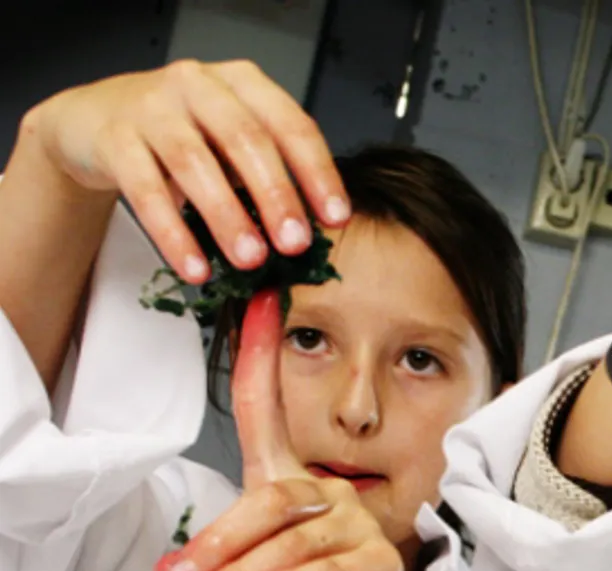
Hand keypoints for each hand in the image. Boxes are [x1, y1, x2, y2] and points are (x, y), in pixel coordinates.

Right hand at [29, 60, 348, 282]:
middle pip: (245, 139)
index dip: (317, 173)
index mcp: (242, 84)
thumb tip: (311, 233)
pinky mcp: (114, 137)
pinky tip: (194, 268)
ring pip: (194, 162)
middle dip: (276, 196)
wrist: (97, 120)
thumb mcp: (231, 145)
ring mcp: (152, 106)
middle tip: (296, 245)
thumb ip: (268, 175)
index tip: (336, 218)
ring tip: (250, 260)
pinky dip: (173, 234)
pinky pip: (145, 190)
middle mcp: (199, 85)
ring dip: (227, 217)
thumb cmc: (184, 135)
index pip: (291, 124)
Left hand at [154, 292, 425, 570]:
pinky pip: (331, 570)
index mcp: (291, 490)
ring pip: (293, 538)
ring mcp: (360, 528)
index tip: (260, 302)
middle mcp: (329, 497)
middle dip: (218, 540)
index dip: (264, 358)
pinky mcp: (381, 567)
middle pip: (270, 495)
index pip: (272, 416)